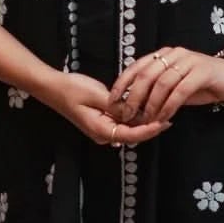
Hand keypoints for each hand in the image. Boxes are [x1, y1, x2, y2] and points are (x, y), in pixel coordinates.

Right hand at [41, 69, 172, 146]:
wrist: (53, 87)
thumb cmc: (72, 89)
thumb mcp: (97, 95)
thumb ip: (118, 105)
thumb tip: (135, 113)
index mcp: (101, 130)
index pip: (132, 135)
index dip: (150, 130)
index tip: (165, 122)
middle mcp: (103, 133)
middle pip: (132, 134)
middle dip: (150, 126)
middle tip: (170, 113)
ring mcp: (103, 128)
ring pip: (128, 128)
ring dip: (143, 120)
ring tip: (162, 109)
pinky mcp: (102, 120)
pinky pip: (121, 121)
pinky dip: (133, 115)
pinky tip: (145, 106)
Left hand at [107, 48, 223, 125]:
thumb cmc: (201, 85)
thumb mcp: (174, 87)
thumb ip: (156, 92)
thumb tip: (132, 108)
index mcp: (164, 54)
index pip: (136, 66)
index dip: (121, 84)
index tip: (112, 102)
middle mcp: (174, 54)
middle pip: (146, 75)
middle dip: (133, 97)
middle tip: (128, 116)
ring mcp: (189, 61)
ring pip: (162, 83)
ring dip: (152, 105)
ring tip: (147, 120)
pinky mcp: (202, 72)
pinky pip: (180, 90)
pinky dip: (169, 106)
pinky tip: (164, 118)